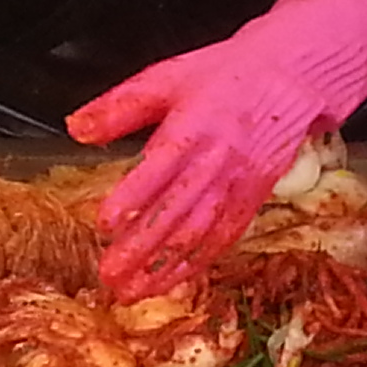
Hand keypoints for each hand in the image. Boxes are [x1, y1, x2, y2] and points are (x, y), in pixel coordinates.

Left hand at [69, 0, 366, 299]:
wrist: (290, 77)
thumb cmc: (225, 74)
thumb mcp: (166, 77)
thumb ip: (119, 107)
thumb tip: (76, 128)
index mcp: (193, 125)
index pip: (160, 166)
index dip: (134, 196)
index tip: (106, 222)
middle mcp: (216, 159)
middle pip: (177, 211)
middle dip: (141, 248)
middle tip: (109, 275)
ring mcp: (238, 182)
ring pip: (199, 232)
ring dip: (164, 266)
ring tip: (132, 291)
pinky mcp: (253, 197)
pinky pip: (224, 237)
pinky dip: (197, 263)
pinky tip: (171, 281)